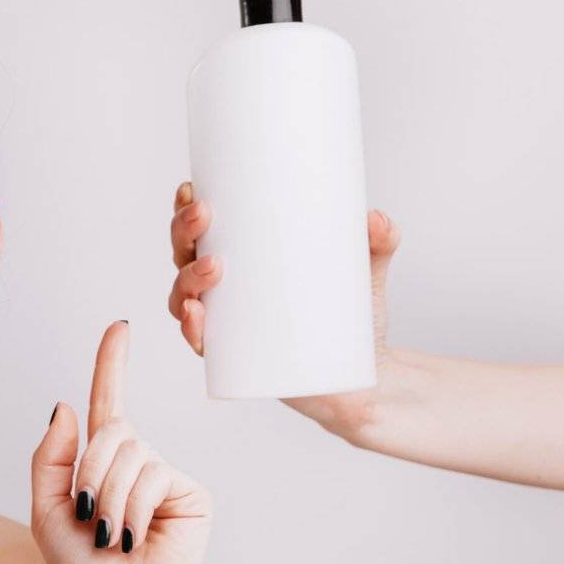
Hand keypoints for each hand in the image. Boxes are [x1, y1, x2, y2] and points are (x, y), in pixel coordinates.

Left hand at [31, 320, 212, 563]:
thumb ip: (51, 455)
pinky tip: (138, 540)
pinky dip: (132, 511)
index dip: (112, 364)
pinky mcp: (191, 494)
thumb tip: (67, 405)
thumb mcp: (47, 508)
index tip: (119, 327)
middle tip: (91, 522)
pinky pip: (151, 476)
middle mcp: (140, 462)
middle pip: (111, 432)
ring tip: (113, 538)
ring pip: (129, 454)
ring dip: (108, 500)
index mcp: (104, 462)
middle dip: (89, 476)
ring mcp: (166, 476)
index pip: (110, 403)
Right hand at [167, 180, 402, 436]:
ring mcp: (224, 325)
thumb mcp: (366, 271)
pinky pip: (200, 343)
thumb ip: (379, 241)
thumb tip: (376, 218)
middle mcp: (221, 291)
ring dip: (187, 278)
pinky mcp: (233, 359)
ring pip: (184, 297)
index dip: (184, 208)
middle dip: (183, 232)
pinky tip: (195, 314)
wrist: (359, 375)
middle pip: (183, 256)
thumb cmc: (351, 317)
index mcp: (239, 259)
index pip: (200, 230)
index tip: (192, 189)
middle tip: (205, 216)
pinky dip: (191, 329)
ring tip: (214, 267)